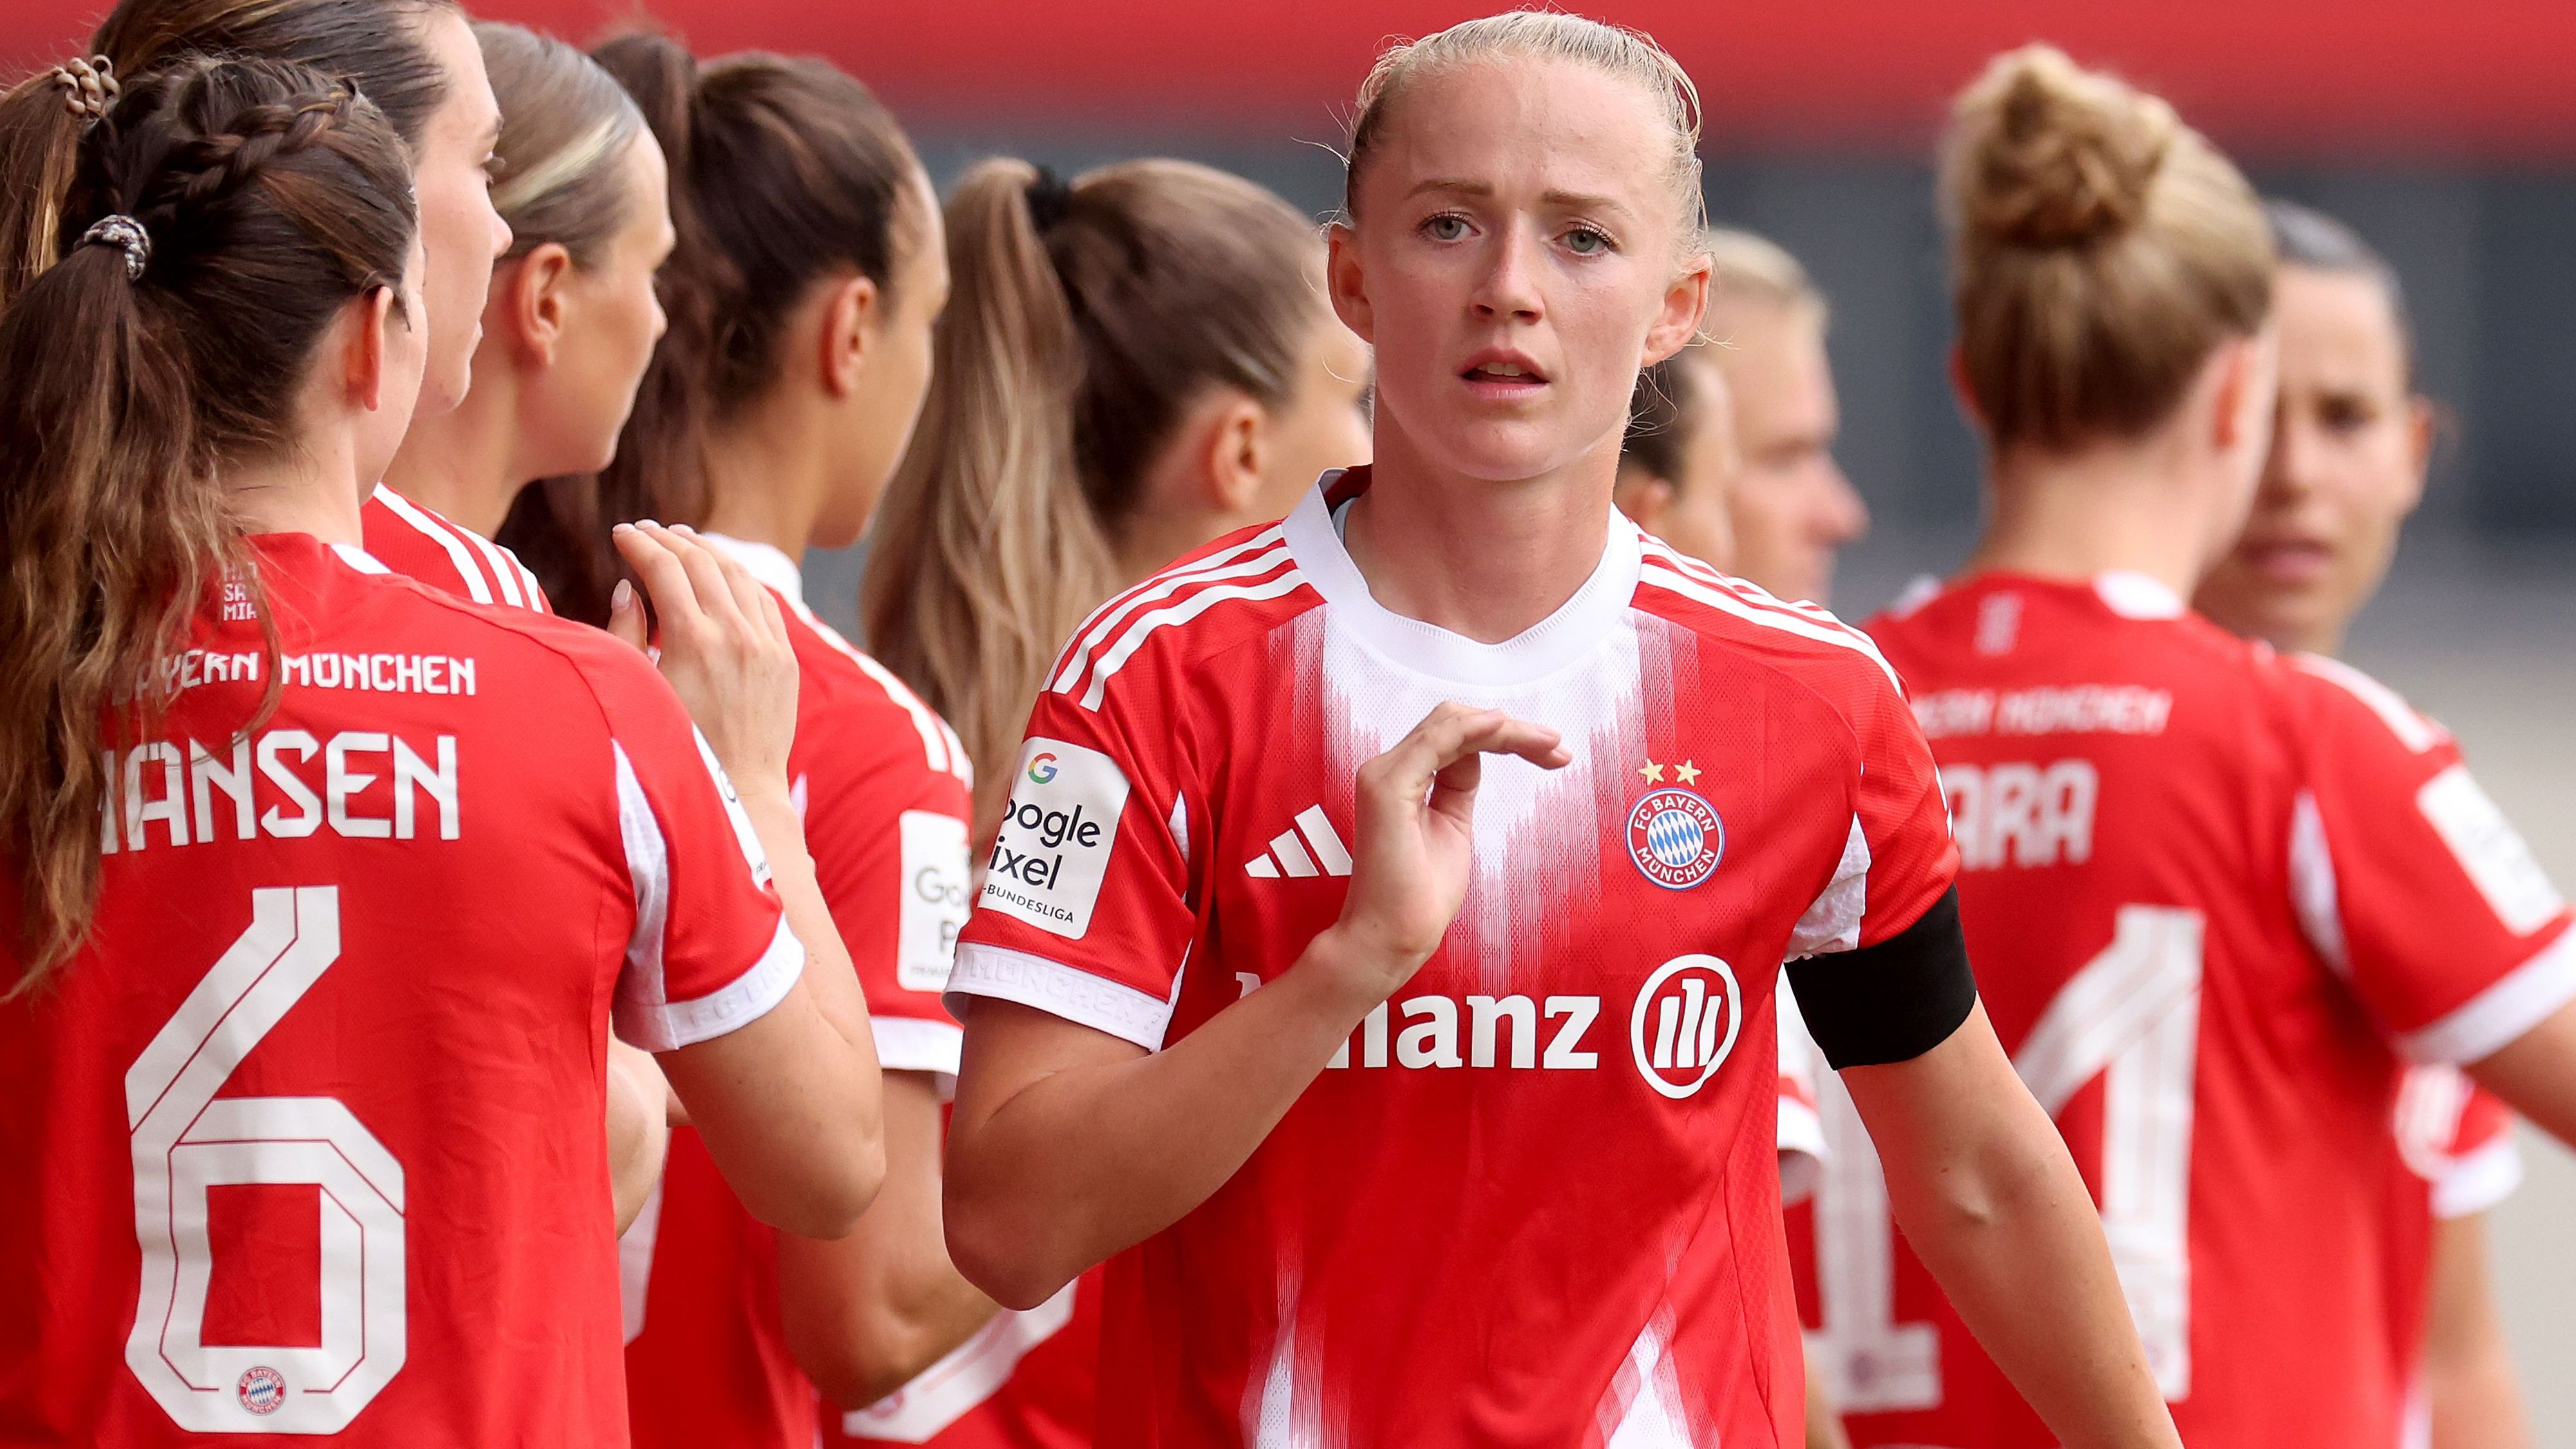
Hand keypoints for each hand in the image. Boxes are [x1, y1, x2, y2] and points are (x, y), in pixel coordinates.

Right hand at [610, 521, 799, 797]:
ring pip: (738, 575)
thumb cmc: (676, 749)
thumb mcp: (639, 691)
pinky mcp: (785, 659)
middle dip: (669, 540)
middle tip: (646, 529)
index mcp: (693, 641)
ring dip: (708, 551)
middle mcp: (735, 635)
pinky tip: (724, 570)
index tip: (620, 533)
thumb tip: (626, 587)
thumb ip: (626, 634)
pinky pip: (764, 601)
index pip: (664, 569)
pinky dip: (741, 578)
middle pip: (701, 564)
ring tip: (683, 538)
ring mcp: (767, 645)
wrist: (739, 791)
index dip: (639, 544)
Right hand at [1319, 702, 1568, 997]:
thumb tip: (1478, 756)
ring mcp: (1384, 776)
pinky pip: (1437, 741)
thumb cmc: (1418, 896)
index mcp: (1401, 779)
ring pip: (1451, 724)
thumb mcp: (1452, 827)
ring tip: (1548, 742)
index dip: (1504, 736)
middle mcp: (1388, 769)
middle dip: (1511, 729)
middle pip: (1454, 722)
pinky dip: (1473, 729)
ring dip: (1505, 728)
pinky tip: (1504, 728)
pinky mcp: (1388, 788)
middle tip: (1557, 748)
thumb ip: (1458, 788)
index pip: (1454, 737)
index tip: (1552, 754)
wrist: (1393, 937)